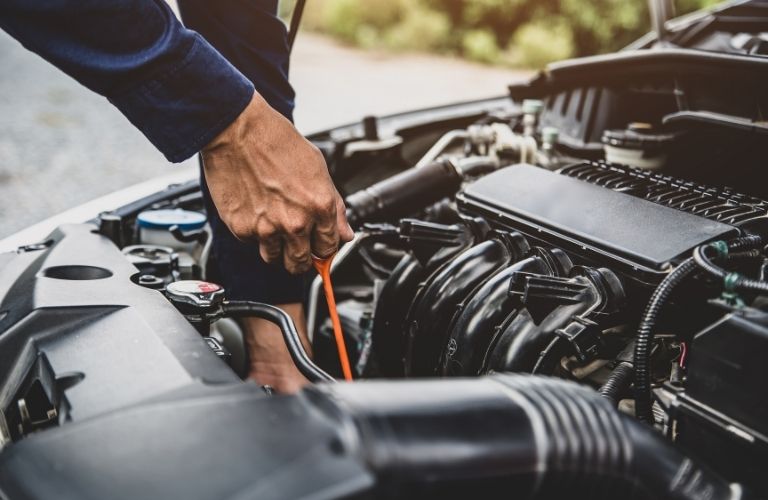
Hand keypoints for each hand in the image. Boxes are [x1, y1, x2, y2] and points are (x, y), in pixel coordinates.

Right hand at [202, 93, 353, 272]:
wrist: (238, 130)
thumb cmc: (278, 142)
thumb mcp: (318, 170)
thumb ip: (335, 208)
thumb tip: (345, 234)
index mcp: (319, 208)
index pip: (328, 249)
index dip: (323, 248)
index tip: (317, 246)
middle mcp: (295, 223)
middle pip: (301, 264)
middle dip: (301, 257)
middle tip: (296, 244)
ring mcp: (266, 229)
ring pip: (274, 259)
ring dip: (276, 248)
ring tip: (272, 222)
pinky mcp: (241, 228)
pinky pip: (251, 242)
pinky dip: (253, 232)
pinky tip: (255, 209)